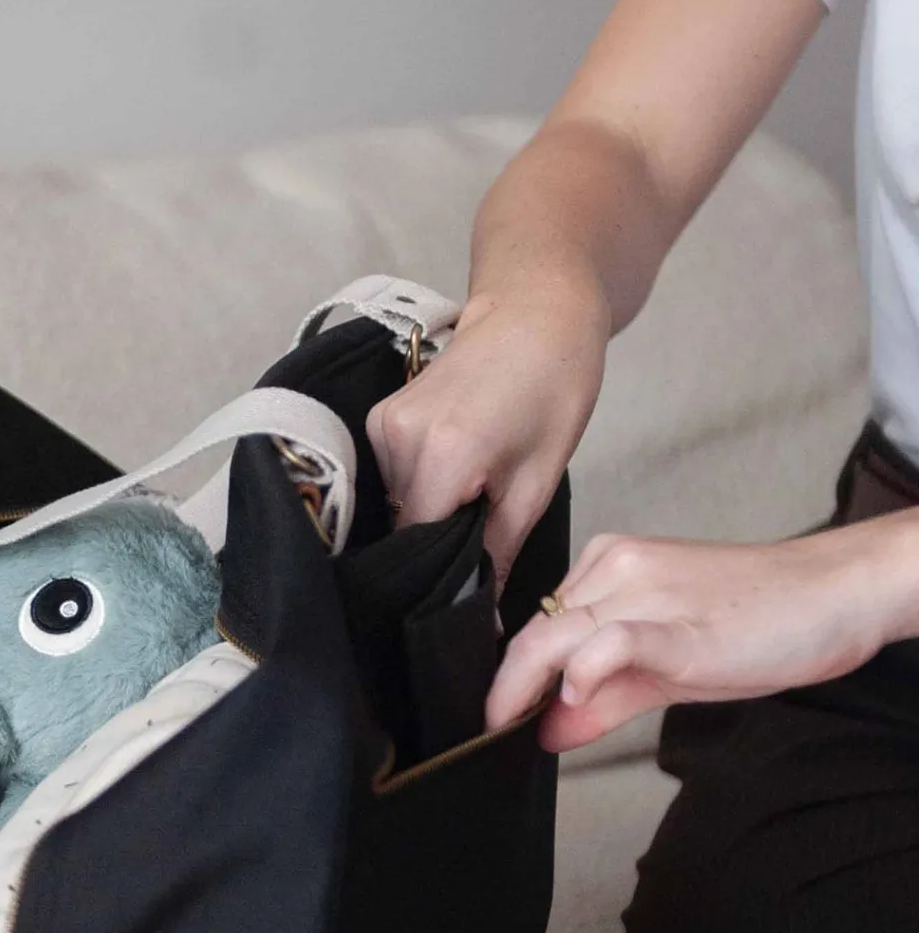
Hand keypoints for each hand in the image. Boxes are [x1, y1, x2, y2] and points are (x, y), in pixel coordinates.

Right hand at [366, 285, 607, 582]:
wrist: (535, 312)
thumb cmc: (554, 388)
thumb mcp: (538, 479)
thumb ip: (500, 552)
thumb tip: (484, 620)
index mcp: (443, 455)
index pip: (421, 547)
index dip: (446, 576)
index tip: (471, 593)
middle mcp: (398, 440)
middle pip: (405, 526)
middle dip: (439, 545)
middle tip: (483, 543)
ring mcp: (381, 425)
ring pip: (397, 504)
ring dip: (430, 514)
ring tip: (474, 497)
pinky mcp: (378, 418)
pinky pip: (392, 477)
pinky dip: (421, 487)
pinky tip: (455, 472)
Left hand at [485, 517, 918, 751]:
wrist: (835, 594)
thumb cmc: (760, 623)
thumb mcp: (667, 668)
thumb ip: (606, 698)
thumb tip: (547, 732)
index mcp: (608, 568)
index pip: (538, 627)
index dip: (509, 677)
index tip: (493, 717)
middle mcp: (616, 569)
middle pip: (536, 633)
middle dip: (504, 688)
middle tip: (487, 732)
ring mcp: (646, 591)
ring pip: (558, 634)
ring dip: (524, 686)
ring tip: (510, 725)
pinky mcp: (681, 622)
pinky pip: (612, 639)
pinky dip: (582, 670)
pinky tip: (570, 696)